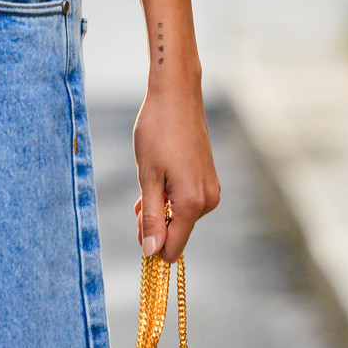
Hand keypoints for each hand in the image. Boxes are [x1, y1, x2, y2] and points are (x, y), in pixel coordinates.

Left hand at [133, 80, 219, 263]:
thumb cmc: (158, 131)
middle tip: (138, 200)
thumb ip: (150, 217)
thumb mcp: (147, 176)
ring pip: (180, 215)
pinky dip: (170, 196)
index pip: (173, 247)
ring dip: (161, 207)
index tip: (136, 229)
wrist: (177, 95)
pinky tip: (158, 179)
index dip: (152, 245)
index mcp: (192, 203)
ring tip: (146, 183)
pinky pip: (187, 200)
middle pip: (176, 232)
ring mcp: (211, 188)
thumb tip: (150, 252)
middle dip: (155, 222)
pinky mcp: (209, 178)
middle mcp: (208, 200)